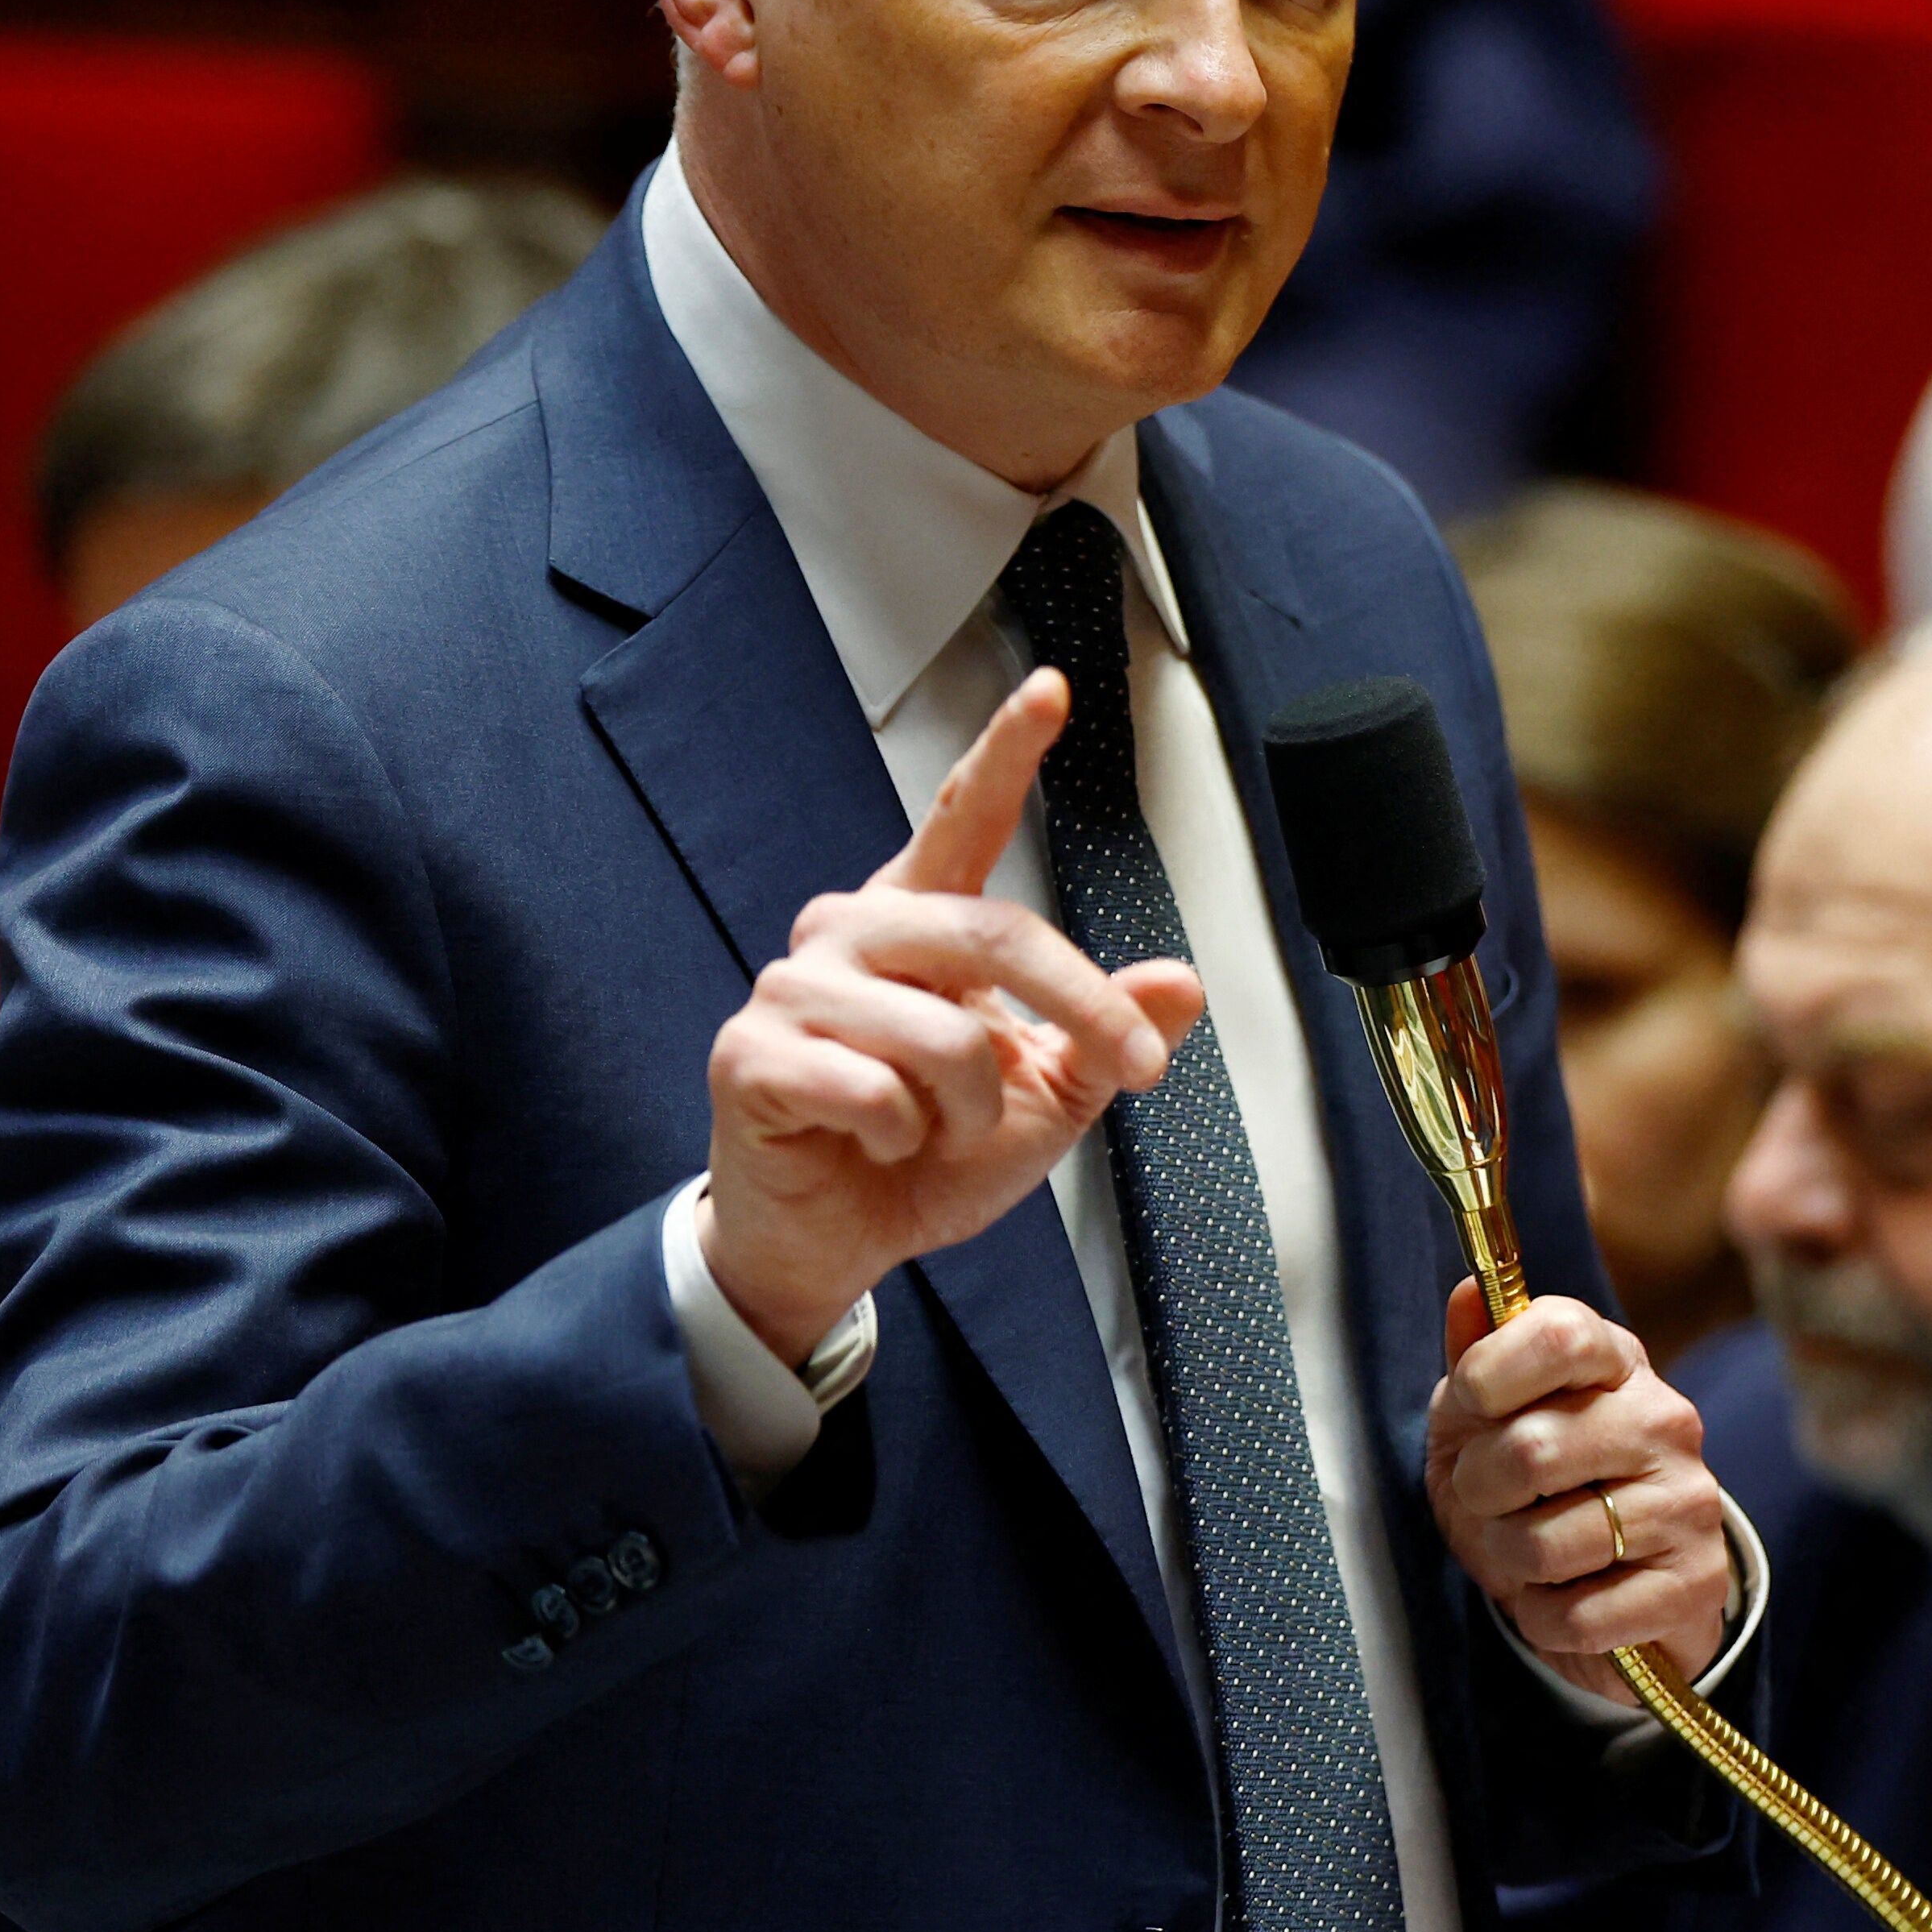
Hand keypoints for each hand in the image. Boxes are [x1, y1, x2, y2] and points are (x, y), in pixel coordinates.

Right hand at [698, 670, 1199, 1360]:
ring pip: (943, 1035)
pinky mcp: (751, 1053)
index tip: (1050, 689)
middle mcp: (851, 930)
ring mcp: (793, 987)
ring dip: (968, 1112)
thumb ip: (1105, 1037)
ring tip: (930, 1132)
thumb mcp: (1044, 1101)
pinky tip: (870, 1145)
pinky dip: (898, 1141)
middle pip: (995, 934)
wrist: (833, 1242)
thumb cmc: (926, 1158)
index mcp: (919, 923)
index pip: (963, 818)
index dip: (1006, 752)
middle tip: (1128, 1068)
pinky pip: (875, 1092)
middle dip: (1081, 1011)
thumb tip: (1180, 984)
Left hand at [1427, 1282, 1735, 1711]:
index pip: (1559, 1334)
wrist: (1615, 1599)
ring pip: (1546, 1541)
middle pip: (1533, 1447)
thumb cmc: (1535, 1495)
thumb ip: (1475, 1361)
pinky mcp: (1696, 1583)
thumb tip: (1471, 1291)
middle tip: (1488, 1503)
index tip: (1471, 1407)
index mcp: (1614, 1362)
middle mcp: (1663, 1420)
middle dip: (1479, 1491)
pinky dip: (1543, 1619)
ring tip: (1525, 1555)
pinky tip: (1559, 1602)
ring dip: (1508, 1561)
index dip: (1490, 1374)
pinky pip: (1578, 1615)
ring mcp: (1688, 1500)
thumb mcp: (1485, 1425)